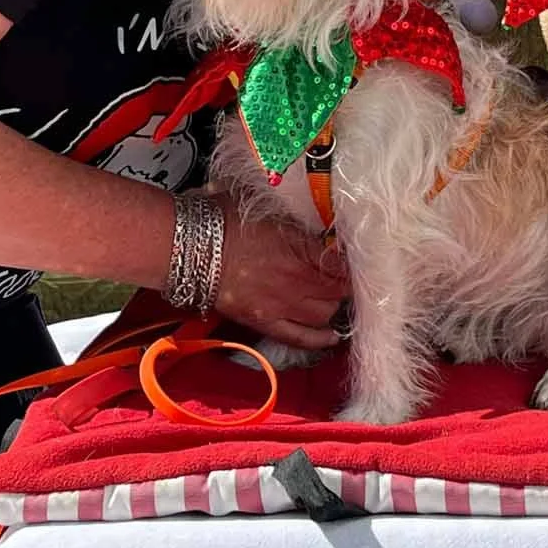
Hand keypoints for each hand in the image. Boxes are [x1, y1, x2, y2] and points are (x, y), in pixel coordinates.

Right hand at [212, 210, 347, 349]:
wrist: (191, 248)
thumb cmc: (225, 219)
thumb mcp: (269, 208)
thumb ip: (297, 217)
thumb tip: (314, 216)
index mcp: (302, 248)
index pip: (344, 263)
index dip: (354, 263)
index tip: (356, 259)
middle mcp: (299, 280)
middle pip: (339, 290)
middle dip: (346, 285)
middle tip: (346, 279)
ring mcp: (283, 305)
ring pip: (327, 314)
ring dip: (335, 307)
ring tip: (336, 300)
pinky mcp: (266, 323)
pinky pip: (301, 337)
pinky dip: (321, 338)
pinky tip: (333, 336)